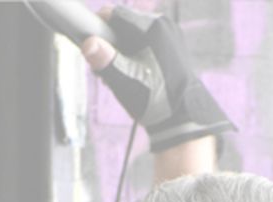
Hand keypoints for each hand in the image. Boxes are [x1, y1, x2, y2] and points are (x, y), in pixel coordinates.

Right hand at [80, 5, 235, 152]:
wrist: (183, 118)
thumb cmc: (157, 101)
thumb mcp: (126, 81)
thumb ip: (107, 60)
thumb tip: (89, 43)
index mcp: (155, 27)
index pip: (114, 13)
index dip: (98, 28)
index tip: (94, 49)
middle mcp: (165, 25)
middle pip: (122, 23)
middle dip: (110, 43)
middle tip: (106, 68)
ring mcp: (170, 35)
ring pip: (131, 33)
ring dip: (120, 50)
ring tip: (119, 75)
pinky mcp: (171, 46)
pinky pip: (144, 42)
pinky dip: (133, 54)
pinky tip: (131, 73)